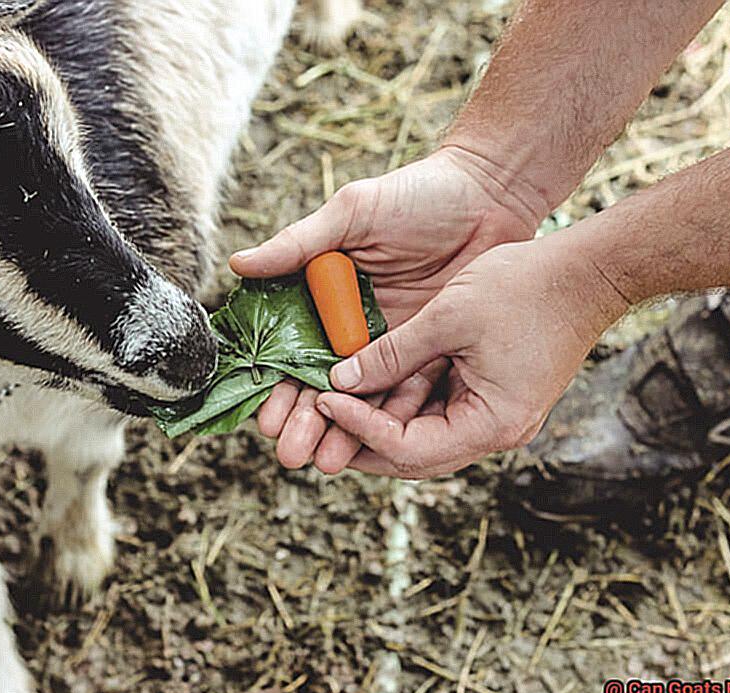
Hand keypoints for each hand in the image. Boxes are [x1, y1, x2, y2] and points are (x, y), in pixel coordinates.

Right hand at [230, 147, 544, 469]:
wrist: (490, 194)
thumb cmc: (417, 194)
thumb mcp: (354, 213)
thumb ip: (300, 244)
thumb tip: (238, 266)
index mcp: (324, 293)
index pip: (290, 350)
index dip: (276, 386)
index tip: (266, 419)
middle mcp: (353, 323)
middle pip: (322, 382)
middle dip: (306, 420)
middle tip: (292, 454)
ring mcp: (393, 340)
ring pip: (363, 394)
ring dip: (345, 429)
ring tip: (326, 461)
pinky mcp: (431, 348)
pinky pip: (408, 387)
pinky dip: (392, 416)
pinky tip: (378, 446)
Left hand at [309, 234, 628, 478]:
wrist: (589, 271)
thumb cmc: (527, 287)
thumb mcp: (447, 317)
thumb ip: (391, 354)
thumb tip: (339, 381)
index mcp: (492, 423)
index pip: (409, 449)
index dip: (360, 427)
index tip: (324, 398)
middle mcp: (497, 431)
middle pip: (415, 455)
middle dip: (364, 439)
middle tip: (317, 421)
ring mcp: (499, 416)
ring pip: (425, 435)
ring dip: (383, 420)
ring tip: (337, 402)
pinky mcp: (496, 396)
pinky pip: (443, 410)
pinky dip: (409, 399)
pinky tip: (374, 382)